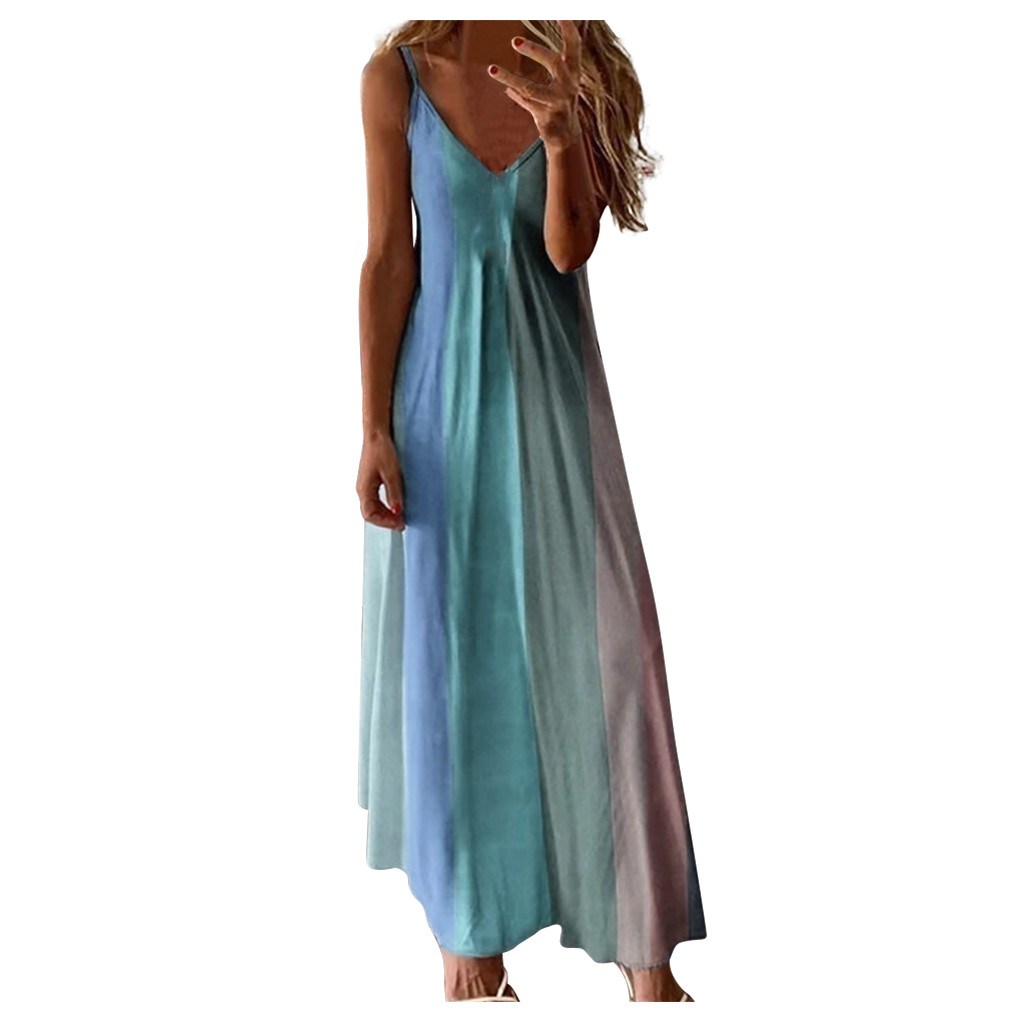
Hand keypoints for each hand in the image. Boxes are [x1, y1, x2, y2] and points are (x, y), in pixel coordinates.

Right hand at [356, 430, 404, 530]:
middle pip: (370, 514)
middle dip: (386, 520)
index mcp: (364, 489)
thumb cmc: (382, 450)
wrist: (376, 434)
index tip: (399, 523)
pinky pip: (375, 501)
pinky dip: (385, 507)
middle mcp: (362, 490)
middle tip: (402, 523)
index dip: (384, 522)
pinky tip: (396, 506)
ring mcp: (365, 486)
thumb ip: (394, 493)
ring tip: (400, 517)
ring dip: (385, 515)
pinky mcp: (371, 482)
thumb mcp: (392, 473)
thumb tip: (397, 511)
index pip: (369, 514)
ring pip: (373, 508)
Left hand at [488, 20, 582, 151]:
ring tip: (492, 69)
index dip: (568, 29)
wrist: (566, 136)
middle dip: (535, 51)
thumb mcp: (558, 81)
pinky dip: (516, 94)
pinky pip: (526, 102)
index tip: (560, 13)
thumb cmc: (560, 102)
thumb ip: (548, 62)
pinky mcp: (546, 117)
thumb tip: (527, 45)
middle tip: (514, 41)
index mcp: (573, 72)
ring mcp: (558, 103)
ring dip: (509, 78)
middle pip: (553, 63)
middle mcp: (569, 86)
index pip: (574, 47)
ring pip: (530, 88)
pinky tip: (507, 89)